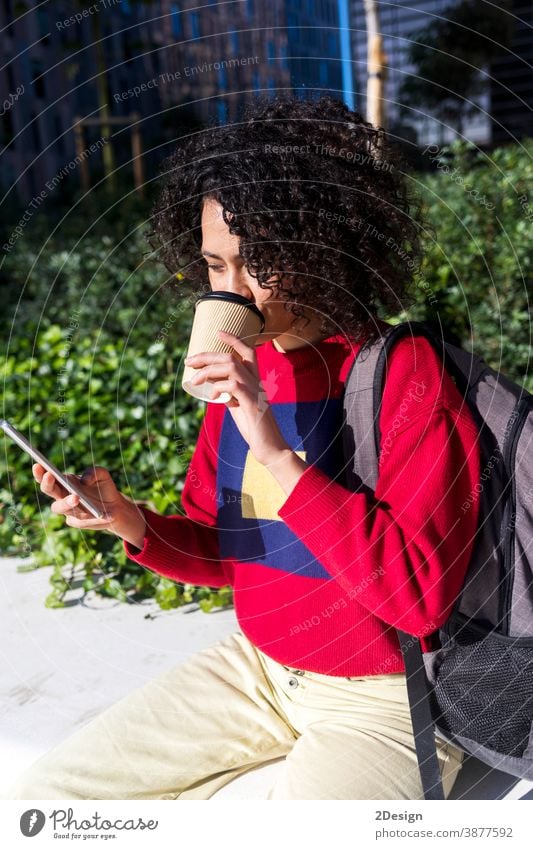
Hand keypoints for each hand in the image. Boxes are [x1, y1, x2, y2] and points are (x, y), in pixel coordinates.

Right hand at [33, 463, 145, 548]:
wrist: (116, 507)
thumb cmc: (104, 488)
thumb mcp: (103, 475)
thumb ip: (94, 472)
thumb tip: (84, 480)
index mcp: (65, 483)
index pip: (48, 477)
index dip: (40, 472)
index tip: (38, 465)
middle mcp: (63, 497)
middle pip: (49, 491)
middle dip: (47, 484)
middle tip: (50, 476)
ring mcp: (69, 511)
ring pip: (60, 508)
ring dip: (66, 502)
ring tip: (76, 497)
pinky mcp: (78, 522)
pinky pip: (81, 521)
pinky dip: (92, 518)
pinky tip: (104, 515)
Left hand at [184, 330, 288, 466]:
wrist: (270, 447)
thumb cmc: (254, 428)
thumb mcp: (239, 407)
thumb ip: (229, 395)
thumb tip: (214, 389)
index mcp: (254, 381)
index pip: (247, 352)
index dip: (234, 340)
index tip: (218, 332)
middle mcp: (256, 382)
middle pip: (231, 357)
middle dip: (207, 355)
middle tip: (189, 360)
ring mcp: (255, 391)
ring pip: (231, 367)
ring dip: (208, 371)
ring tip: (194, 380)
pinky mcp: (252, 403)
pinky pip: (233, 386)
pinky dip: (219, 388)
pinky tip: (212, 397)